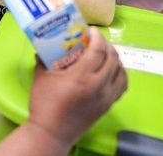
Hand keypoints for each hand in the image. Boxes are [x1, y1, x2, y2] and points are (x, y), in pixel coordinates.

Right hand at [27, 28, 127, 147]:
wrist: (52, 132)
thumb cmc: (44, 105)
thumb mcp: (41, 78)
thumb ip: (43, 60)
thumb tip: (43, 49)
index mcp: (82, 76)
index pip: (98, 50)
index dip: (98, 37)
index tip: (92, 31)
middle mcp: (99, 85)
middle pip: (113, 58)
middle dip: (107, 45)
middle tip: (97, 40)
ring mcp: (106, 97)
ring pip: (121, 72)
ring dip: (115, 59)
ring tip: (105, 54)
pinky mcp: (108, 105)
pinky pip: (122, 86)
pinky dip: (119, 74)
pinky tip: (111, 72)